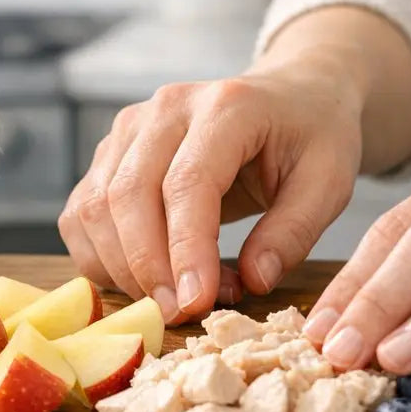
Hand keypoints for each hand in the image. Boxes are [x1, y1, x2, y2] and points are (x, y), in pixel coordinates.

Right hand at [58, 67, 362, 323]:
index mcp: (225, 106)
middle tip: (179, 315)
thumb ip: (293, 233)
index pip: (187, 183)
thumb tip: (253, 281)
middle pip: (127, 194)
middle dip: (147, 268)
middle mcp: (165, 109)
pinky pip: (82, 214)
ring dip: (122, 268)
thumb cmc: (311, 139)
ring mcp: (128, 128)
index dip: (186, 249)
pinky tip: (141, 282)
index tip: (197, 303)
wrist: (289, 96)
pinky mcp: (109, 154)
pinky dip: (100, 258)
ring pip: (95, 207)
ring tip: (173, 298)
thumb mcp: (328, 183)